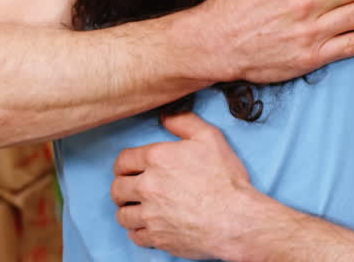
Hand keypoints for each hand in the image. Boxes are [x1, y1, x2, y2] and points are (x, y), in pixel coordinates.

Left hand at [112, 113, 263, 259]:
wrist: (236, 220)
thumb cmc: (226, 180)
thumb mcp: (210, 138)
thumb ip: (184, 122)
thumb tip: (165, 116)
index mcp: (156, 159)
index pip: (123, 161)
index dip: (123, 165)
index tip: (127, 170)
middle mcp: (148, 186)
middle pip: (117, 189)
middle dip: (122, 189)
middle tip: (129, 191)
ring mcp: (151, 214)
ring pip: (123, 215)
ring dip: (128, 211)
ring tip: (136, 210)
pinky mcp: (158, 237)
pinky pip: (135, 236)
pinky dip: (138, 232)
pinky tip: (147, 228)